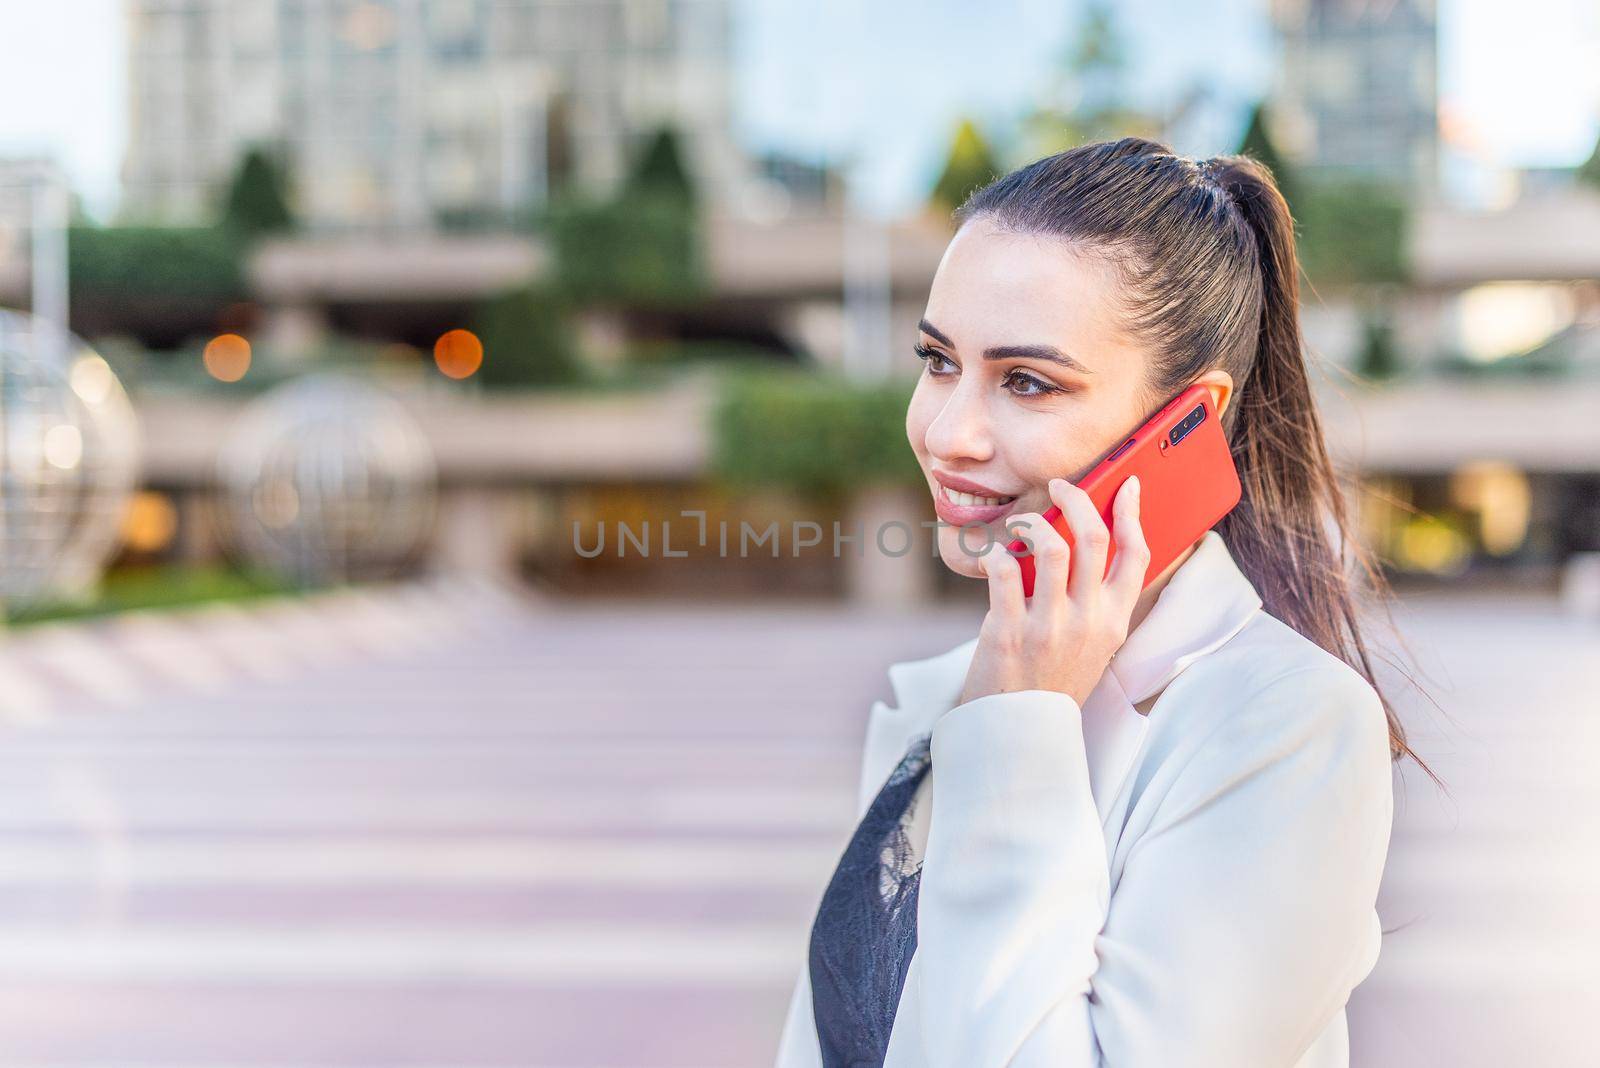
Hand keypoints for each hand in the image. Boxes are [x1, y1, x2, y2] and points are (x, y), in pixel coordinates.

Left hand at [957, 475, 1150, 708]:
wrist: (1020, 733)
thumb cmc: (1054, 680)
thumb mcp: (1093, 645)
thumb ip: (1094, 601)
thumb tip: (1082, 542)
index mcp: (1114, 622)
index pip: (1136, 555)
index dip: (1133, 512)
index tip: (1126, 485)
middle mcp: (1088, 621)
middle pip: (1094, 537)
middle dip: (1077, 498)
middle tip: (1060, 486)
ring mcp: (1049, 627)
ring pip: (1050, 546)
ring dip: (1032, 522)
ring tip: (1022, 524)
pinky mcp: (1009, 632)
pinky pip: (1003, 570)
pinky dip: (997, 554)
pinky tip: (996, 559)